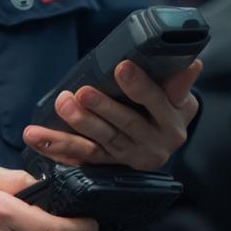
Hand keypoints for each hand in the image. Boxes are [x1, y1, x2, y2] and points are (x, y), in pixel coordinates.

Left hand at [22, 60, 201, 170]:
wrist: (161, 137)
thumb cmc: (167, 105)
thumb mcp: (178, 95)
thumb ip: (178, 82)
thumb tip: (192, 65)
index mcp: (173, 123)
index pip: (157, 102)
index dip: (140, 86)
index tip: (122, 67)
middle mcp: (154, 145)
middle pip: (124, 125)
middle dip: (100, 108)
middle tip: (79, 93)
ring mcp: (129, 157)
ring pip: (99, 143)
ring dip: (74, 128)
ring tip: (58, 108)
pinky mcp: (108, 165)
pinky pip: (82, 157)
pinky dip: (59, 148)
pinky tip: (38, 139)